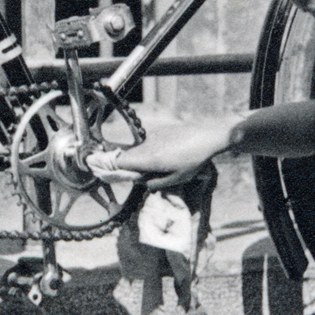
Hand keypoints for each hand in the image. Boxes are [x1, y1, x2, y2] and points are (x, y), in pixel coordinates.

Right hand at [110, 117, 234, 186]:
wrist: (207, 135)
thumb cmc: (194, 160)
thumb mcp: (178, 178)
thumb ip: (157, 183)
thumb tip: (144, 183)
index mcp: (149, 159)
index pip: (121, 162)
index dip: (112, 167)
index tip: (107, 173)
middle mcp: (147, 146)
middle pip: (126, 155)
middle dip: (124, 165)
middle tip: (127, 173)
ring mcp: (152, 137)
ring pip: (137, 149)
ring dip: (137, 158)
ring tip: (151, 167)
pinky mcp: (159, 131)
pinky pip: (146, 143)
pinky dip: (147, 151)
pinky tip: (161, 155)